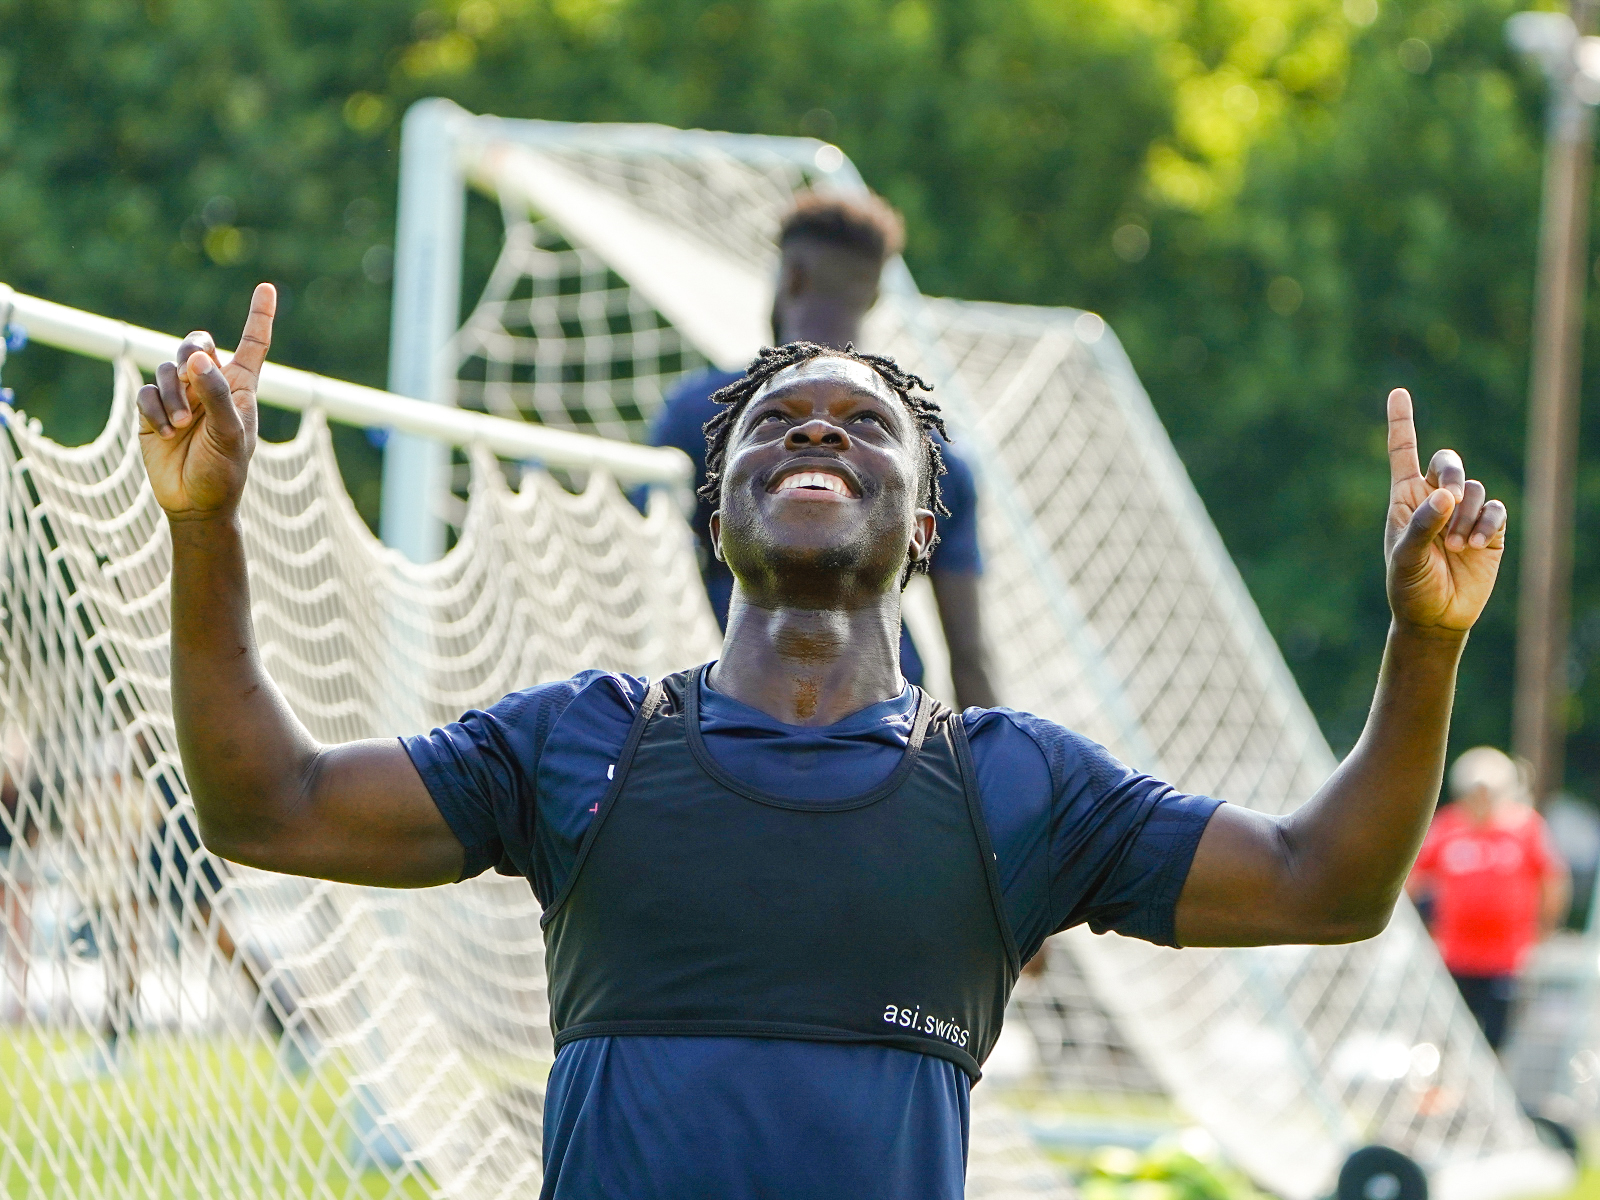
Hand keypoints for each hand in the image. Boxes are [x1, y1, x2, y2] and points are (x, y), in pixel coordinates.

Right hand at [137, 283, 275, 521]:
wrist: (195, 502)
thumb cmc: (224, 471)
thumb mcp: (229, 434)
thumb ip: (215, 394)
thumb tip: (198, 357)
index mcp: (241, 387)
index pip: (253, 345)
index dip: (259, 316)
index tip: (266, 287)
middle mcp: (210, 386)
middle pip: (197, 343)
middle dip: (191, 351)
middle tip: (191, 371)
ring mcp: (180, 396)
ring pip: (167, 367)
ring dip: (172, 393)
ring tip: (180, 426)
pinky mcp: (153, 410)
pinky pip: (146, 391)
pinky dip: (154, 409)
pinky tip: (164, 432)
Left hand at [1384, 387, 1506, 637]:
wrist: (1436, 616)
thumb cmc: (1409, 586)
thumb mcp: (1405, 558)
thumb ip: (1421, 525)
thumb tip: (1445, 494)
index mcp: (1404, 498)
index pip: (1402, 452)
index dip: (1401, 422)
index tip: (1398, 392)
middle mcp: (1434, 499)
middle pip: (1448, 462)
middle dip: (1452, 474)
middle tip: (1447, 501)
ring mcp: (1464, 513)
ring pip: (1475, 489)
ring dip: (1467, 513)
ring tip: (1455, 545)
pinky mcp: (1489, 529)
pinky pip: (1495, 509)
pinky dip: (1486, 522)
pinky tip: (1473, 545)